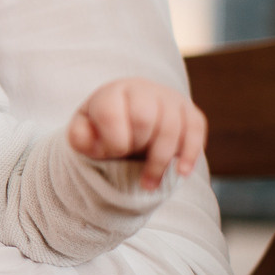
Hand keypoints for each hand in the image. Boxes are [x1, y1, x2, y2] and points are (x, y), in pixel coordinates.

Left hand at [68, 77, 207, 189]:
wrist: (129, 118)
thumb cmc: (102, 129)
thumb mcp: (83, 132)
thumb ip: (79, 136)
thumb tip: (90, 140)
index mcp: (112, 92)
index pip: (111, 113)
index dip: (112, 141)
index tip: (111, 153)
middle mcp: (143, 89)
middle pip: (145, 119)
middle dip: (136, 147)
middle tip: (129, 158)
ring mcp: (170, 99)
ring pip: (172, 128)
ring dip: (160, 161)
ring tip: (148, 185)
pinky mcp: (190, 112)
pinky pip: (196, 130)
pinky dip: (190, 153)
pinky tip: (181, 173)